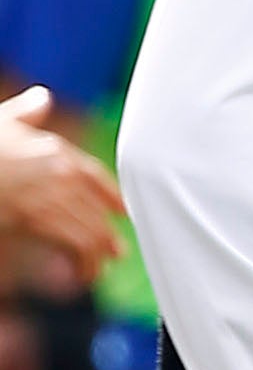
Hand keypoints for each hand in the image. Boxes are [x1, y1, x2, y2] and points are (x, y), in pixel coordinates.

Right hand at [0, 89, 122, 288]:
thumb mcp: (0, 121)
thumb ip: (25, 113)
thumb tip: (42, 97)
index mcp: (54, 149)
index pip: (95, 176)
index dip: (111, 197)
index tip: (124, 212)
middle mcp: (59, 170)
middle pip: (95, 209)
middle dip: (107, 235)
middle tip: (115, 253)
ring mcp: (48, 193)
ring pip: (90, 229)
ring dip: (96, 255)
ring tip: (95, 271)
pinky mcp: (33, 218)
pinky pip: (73, 243)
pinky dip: (82, 261)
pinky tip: (81, 273)